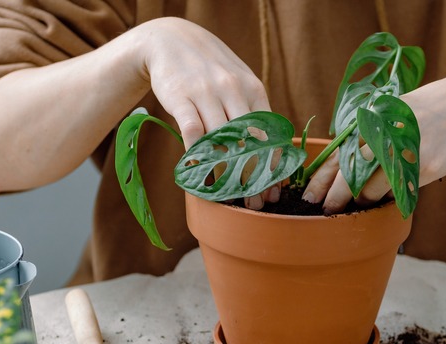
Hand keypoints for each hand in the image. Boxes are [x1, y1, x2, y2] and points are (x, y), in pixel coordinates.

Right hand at [139, 18, 277, 208]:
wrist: (170, 40)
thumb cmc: (209, 68)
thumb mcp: (238, 82)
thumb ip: (252, 112)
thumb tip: (269, 149)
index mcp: (253, 89)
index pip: (269, 133)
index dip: (273, 165)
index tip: (274, 190)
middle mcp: (233, 90)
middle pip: (249, 142)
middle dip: (254, 176)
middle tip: (255, 202)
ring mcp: (206, 93)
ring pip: (222, 141)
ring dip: (226, 172)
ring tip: (230, 196)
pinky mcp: (181, 98)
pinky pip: (193, 133)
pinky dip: (198, 156)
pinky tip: (200, 173)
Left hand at [303, 70, 445, 214]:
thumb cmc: (425, 110)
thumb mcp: (392, 112)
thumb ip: (369, 134)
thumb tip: (340, 163)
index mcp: (375, 120)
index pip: (340, 153)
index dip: (322, 178)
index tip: (309, 195)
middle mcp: (388, 135)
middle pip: (352, 174)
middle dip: (336, 197)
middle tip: (325, 211)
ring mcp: (408, 153)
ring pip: (374, 188)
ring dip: (364, 201)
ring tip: (359, 204)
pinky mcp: (427, 167)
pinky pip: (400, 191)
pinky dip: (390, 197)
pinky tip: (385, 199)